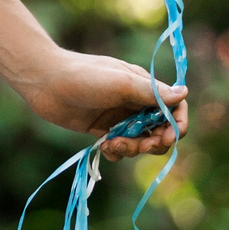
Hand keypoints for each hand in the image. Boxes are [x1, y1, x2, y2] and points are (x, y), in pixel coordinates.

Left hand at [14, 50, 188, 158]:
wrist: (44, 81)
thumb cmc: (83, 77)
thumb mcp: (120, 83)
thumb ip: (151, 93)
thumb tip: (184, 93)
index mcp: (144, 87)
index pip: (174, 108)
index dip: (177, 125)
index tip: (167, 138)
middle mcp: (135, 102)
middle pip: (160, 131)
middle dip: (155, 143)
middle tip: (141, 147)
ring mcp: (119, 117)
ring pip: (140, 143)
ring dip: (132, 149)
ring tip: (112, 144)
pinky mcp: (103, 130)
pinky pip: (120, 148)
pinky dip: (116, 152)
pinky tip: (103, 146)